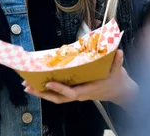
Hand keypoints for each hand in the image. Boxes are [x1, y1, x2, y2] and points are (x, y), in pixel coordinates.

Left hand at [23, 50, 137, 106]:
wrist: (121, 92)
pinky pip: (59, 93)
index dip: (59, 89)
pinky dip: (48, 90)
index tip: (49, 82)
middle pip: (57, 98)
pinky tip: (39, 83)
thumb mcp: (118, 71)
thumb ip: (117, 61)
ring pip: (56, 97)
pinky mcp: (75, 91)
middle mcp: (80, 94)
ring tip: (28, 85)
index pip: (70, 93)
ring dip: (41, 92)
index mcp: (88, 90)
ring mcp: (77, 94)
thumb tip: (118, 52)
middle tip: (28, 85)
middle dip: (42, 93)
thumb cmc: (117, 82)